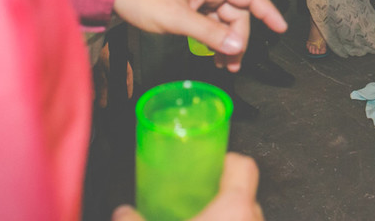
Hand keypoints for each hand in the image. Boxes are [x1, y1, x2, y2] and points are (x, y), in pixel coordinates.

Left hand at [112, 0, 286, 72]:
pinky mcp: (188, 3)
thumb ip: (210, 34)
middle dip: (239, 39)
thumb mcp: (177, 19)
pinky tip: (211, 53)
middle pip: (237, 13)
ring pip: (223, 19)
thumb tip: (237, 46)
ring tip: (224, 66)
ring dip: (226, 42)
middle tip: (232, 65)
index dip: (268, 12)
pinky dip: (213, 38)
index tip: (281, 28)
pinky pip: (209, 20)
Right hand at [112, 153, 264, 220]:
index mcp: (236, 204)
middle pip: (244, 193)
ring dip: (226, 216)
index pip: (244, 165)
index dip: (227, 159)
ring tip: (200, 218)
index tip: (210, 161)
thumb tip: (121, 212)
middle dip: (220, 194)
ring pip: (244, 216)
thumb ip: (135, 219)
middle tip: (198, 197)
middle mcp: (253, 217)